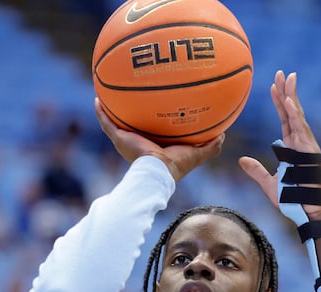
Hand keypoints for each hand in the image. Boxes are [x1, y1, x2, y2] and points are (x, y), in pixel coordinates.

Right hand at [94, 98, 223, 182]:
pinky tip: (97, 98)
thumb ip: (211, 145)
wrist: (158, 172)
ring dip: (111, 108)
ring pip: (116, 121)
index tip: (157, 101)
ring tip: (107, 90)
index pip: (154, 127)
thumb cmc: (177, 165)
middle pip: (133, 122)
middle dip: (130, 109)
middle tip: (131, 91)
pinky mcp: (119, 139)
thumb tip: (223, 133)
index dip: (155, 116)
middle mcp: (140, 141)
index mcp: (156, 144)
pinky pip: (107, 122)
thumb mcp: (198, 153)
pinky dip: (101, 112)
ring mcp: (127, 140)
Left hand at [239, 71, 320, 219]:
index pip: (284, 119)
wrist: (308, 212)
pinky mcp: (309, 151)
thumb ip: (256, 171)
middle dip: (287, 91)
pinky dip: (294, 114)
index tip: (273, 86)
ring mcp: (306, 145)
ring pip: (297, 116)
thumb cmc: (293, 200)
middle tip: (281, 72)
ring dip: (291, 96)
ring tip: (287, 78)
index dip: (279, 102)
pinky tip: (288, 100)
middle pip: (292, 112)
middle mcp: (300, 142)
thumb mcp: (268, 184)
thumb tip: (241, 160)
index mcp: (291, 147)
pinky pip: (301, 129)